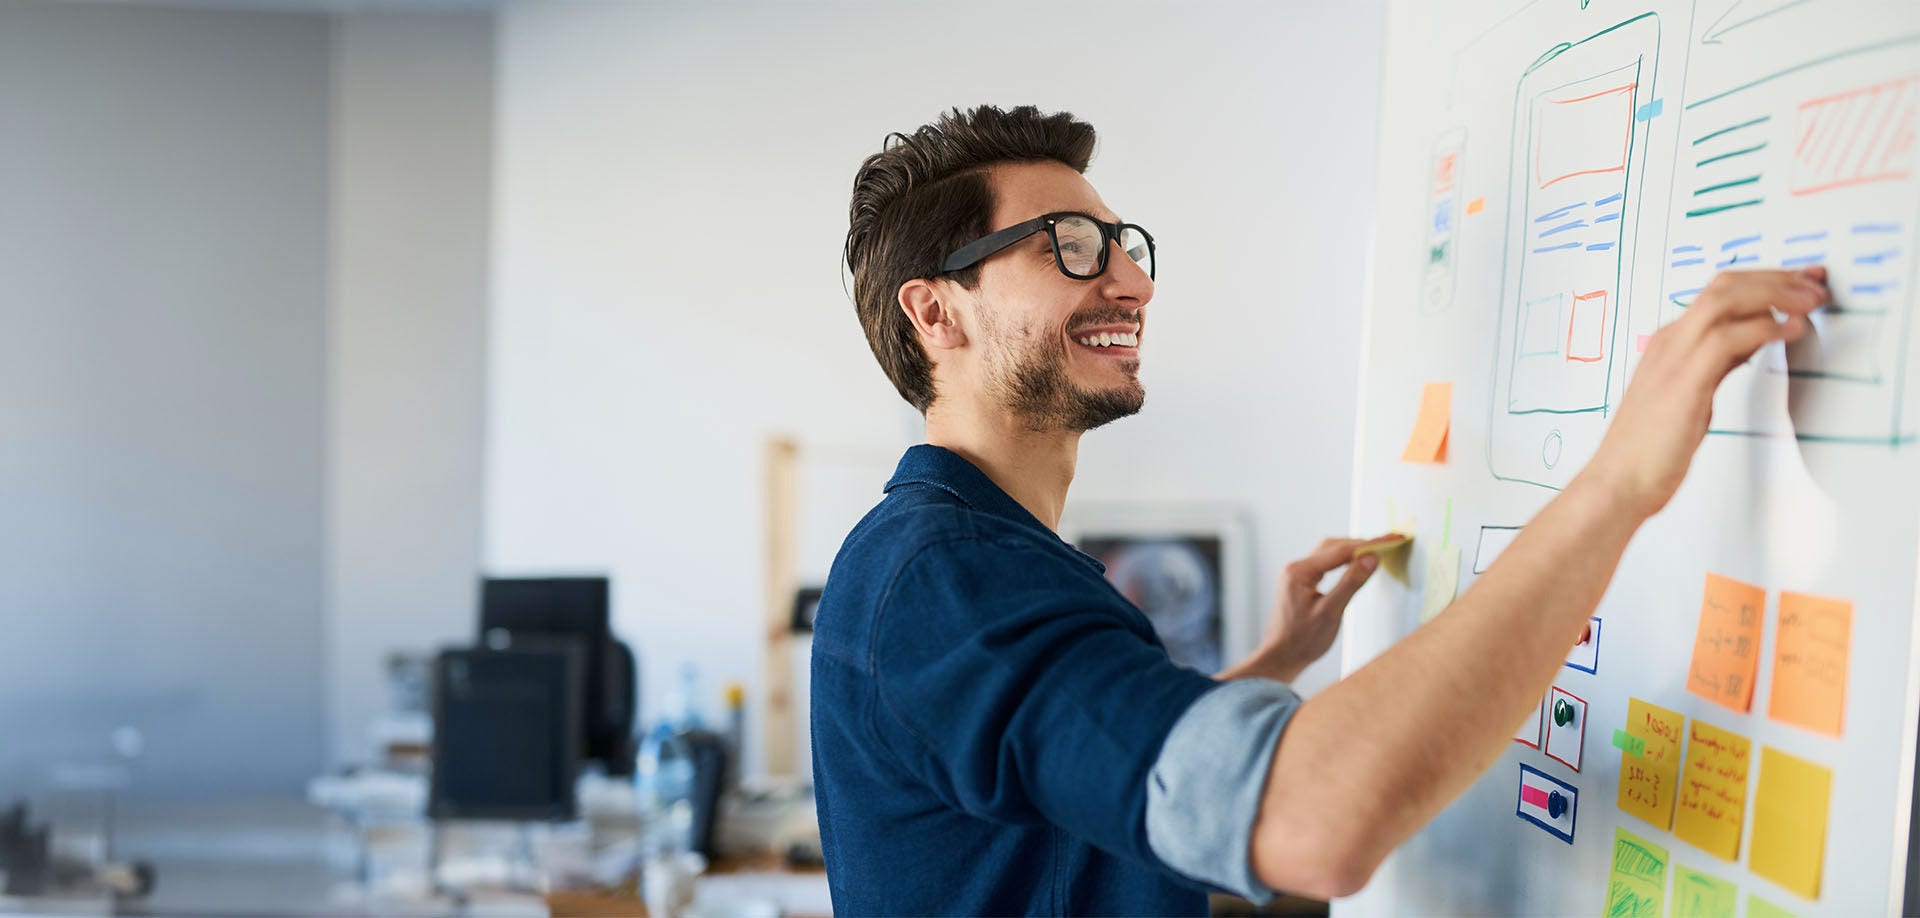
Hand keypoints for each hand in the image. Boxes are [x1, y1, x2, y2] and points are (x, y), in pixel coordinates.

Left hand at [1251, 535, 1395, 682]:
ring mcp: (1297, 575)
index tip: (1391, 539)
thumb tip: (1371, 558)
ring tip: (1376, 550)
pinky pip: (1325, 564)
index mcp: (1299, 571)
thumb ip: (1351, 583)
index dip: (1369, 544)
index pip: (1340, 551)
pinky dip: (1343, 561)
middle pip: (1333, 546)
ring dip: (1352, 551)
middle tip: (1388, 543)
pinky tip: (1355, 564)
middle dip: (1361, 544)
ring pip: (1329, 553)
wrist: (1281, 658)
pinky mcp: (1301, 583)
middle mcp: (1296, 568)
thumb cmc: (1302, 640)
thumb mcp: (1331, 612)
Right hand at [1582, 267, 1826, 518]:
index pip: (1720, 293)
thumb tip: (1752, 342)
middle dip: (1777, 278)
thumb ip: (1717, 364)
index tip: (1802, 283)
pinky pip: (1726, 337)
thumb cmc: (1649, 451)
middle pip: (1725, 285)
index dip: (1766, 281)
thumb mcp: (1692, 395)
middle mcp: (1669, 342)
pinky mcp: (1683, 382)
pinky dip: (1763, 328)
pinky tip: (1789, 331)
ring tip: (1810, 302)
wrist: (1617, 483)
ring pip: (1725, 299)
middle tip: (1815, 286)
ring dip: (1775, 294)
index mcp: (1669, 344)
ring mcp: (1673, 358)